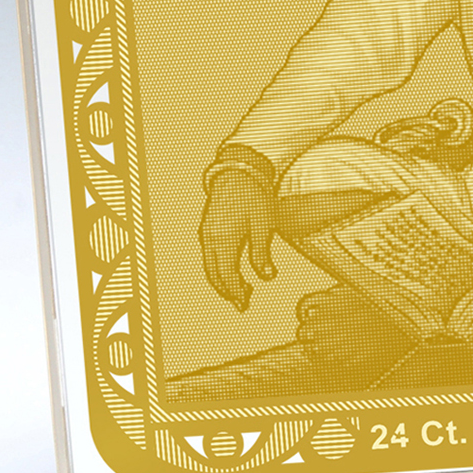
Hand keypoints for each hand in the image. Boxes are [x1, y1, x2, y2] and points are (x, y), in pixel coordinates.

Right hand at [199, 171, 277, 310]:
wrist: (239, 170)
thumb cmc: (253, 194)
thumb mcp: (263, 225)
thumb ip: (262, 253)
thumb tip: (266, 276)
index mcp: (224, 240)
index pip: (227, 276)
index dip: (236, 293)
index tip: (245, 302)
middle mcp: (210, 239)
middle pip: (215, 275)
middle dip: (228, 291)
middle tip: (242, 301)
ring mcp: (206, 233)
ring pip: (210, 266)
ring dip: (222, 280)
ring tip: (239, 288)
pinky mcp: (207, 227)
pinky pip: (209, 255)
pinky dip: (218, 267)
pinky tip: (230, 268)